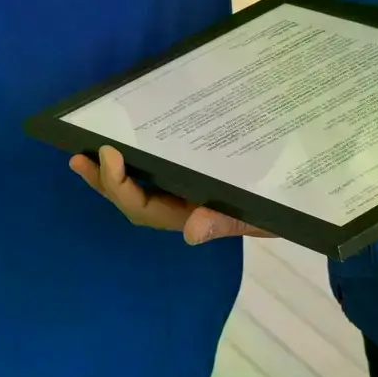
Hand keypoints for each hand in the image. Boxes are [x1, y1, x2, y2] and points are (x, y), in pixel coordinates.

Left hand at [69, 146, 273, 245]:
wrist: (296, 199)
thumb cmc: (276, 206)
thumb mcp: (255, 215)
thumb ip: (225, 222)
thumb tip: (191, 231)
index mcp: (188, 215)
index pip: (144, 207)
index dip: (120, 186)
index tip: (109, 156)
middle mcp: (179, 207)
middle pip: (132, 200)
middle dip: (105, 182)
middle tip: (81, 157)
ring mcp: (183, 194)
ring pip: (139, 188)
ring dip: (111, 173)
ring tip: (84, 153)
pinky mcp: (190, 177)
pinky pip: (154, 174)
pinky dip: (134, 162)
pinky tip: (122, 144)